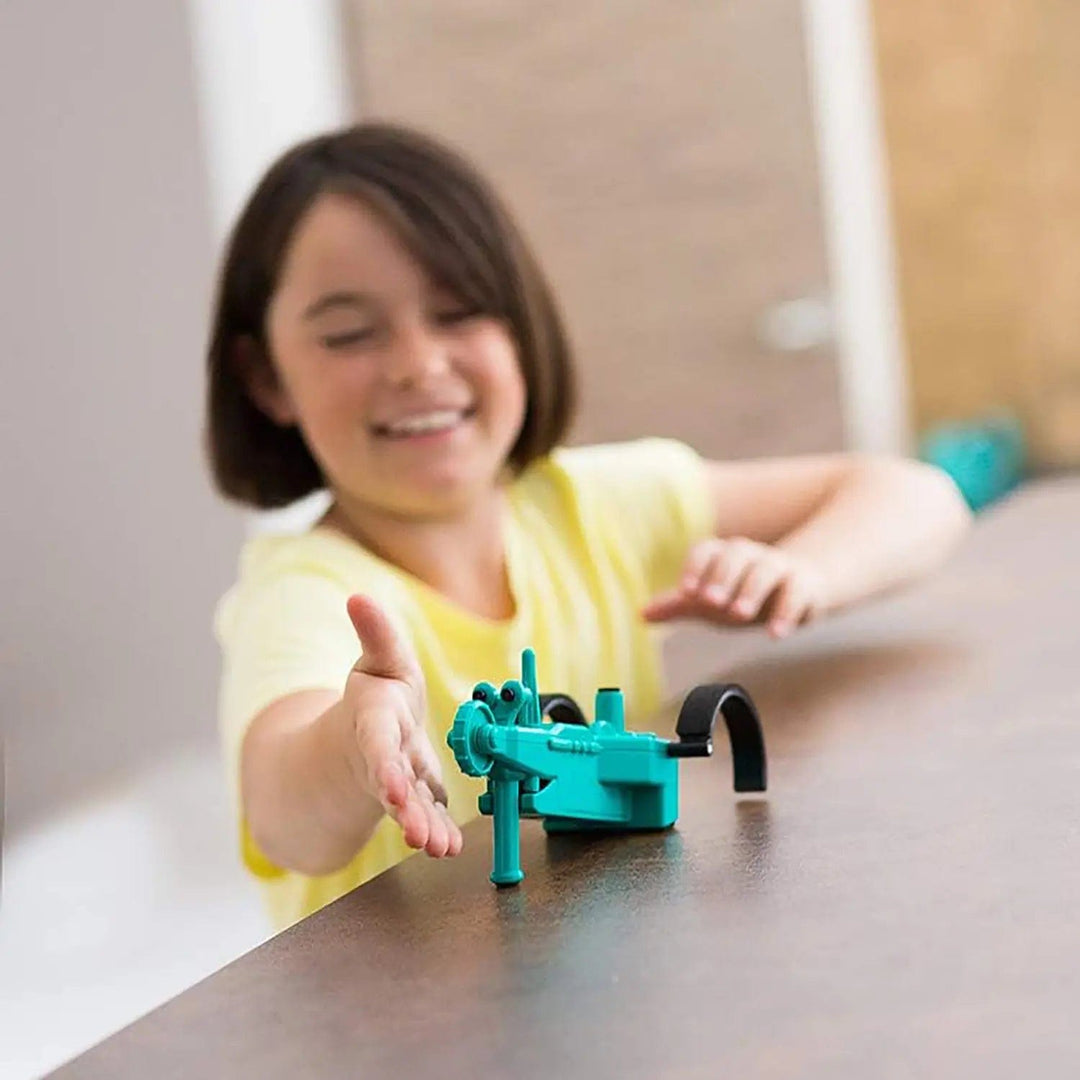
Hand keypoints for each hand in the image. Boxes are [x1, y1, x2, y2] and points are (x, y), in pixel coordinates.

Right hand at [343, 594, 462, 857]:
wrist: (361, 738)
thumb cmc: (375, 697)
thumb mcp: (377, 659)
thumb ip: (375, 633)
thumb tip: (358, 597)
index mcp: (374, 722)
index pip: (378, 745)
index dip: (386, 766)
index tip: (393, 785)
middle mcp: (384, 758)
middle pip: (393, 786)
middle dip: (405, 810)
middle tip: (418, 833)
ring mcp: (400, 782)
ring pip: (410, 807)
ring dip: (423, 827)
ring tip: (438, 847)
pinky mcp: (418, 796)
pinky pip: (428, 814)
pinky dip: (438, 831)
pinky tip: (452, 848)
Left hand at [642, 538, 827, 638]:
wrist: (800, 586)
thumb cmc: (745, 592)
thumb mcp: (712, 600)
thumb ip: (680, 606)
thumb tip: (641, 615)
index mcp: (724, 555)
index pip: (706, 552)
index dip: (695, 569)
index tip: (686, 591)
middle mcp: (751, 556)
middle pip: (736, 556)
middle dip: (722, 577)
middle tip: (710, 602)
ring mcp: (779, 568)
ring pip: (766, 571)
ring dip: (751, 592)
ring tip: (738, 614)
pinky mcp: (804, 586)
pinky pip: (797, 594)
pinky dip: (787, 612)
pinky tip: (776, 633)